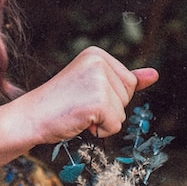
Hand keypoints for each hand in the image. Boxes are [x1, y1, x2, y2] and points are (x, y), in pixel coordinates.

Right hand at [23, 46, 158, 146]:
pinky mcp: (98, 100)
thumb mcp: (92, 87)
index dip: (109, 97)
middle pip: (128, 96)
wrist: (31, 118)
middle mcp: (99, 62)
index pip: (128, 82)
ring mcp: (98, 80)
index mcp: (97, 54)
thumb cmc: (59, 104)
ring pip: (122, 112)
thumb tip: (155, 75)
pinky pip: (115, 125)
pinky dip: (100, 131)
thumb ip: (124, 80)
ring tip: (78, 112)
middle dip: (108, 109)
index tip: (82, 95)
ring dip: (103, 121)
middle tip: (79, 105)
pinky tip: (79, 121)